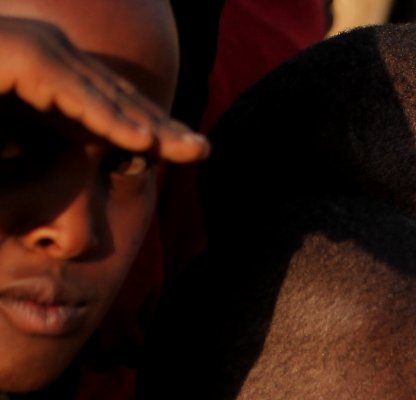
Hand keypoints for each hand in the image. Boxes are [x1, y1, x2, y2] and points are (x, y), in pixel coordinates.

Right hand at [0, 15, 208, 161]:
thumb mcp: (26, 119)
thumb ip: (60, 127)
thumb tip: (93, 149)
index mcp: (59, 62)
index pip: (115, 99)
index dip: (155, 126)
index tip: (190, 151)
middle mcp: (57, 48)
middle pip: (120, 96)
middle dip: (165, 125)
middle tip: (205, 150)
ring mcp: (43, 48)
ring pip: (107, 97)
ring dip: (153, 127)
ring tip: (194, 149)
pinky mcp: (28, 59)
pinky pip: (78, 97)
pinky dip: (113, 122)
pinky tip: (146, 142)